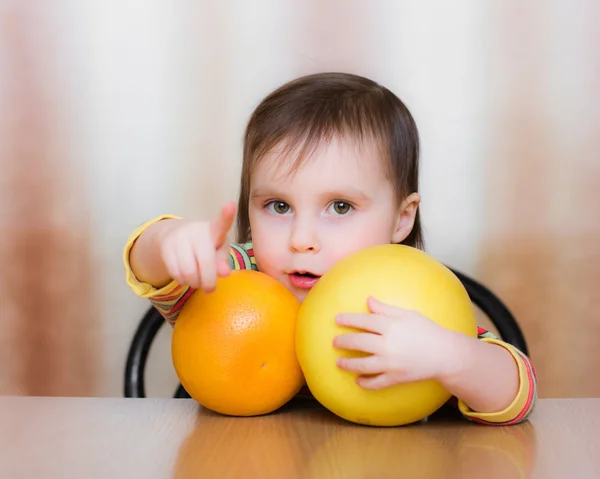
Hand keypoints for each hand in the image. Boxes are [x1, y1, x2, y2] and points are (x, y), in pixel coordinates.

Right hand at [156, 202, 236, 291]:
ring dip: (194, 283)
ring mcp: (180, 238)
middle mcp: (196, 231)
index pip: (221, 224)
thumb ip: (223, 261)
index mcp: (214, 230)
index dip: (226, 216)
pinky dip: (182, 281)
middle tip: (210, 288)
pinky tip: (185, 276)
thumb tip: (225, 272)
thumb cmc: (206, 245)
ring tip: (196, 280)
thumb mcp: (218, 251)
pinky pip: (176, 274)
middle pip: (205, 263)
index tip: (230, 205)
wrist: (174, 235)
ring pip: (189, 273)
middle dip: (209, 281)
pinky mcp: (165, 247)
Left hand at [333, 296, 456, 389]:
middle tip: (335, 342)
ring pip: (363, 365)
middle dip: (344, 342)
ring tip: (339, 363)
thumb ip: (386, 309)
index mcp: (391, 326)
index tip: (337, 319)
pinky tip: (358, 381)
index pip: (364, 321)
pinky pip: (377, 383)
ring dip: (348, 364)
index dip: (348, 319)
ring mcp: (391, 363)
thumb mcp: (408, 315)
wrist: (445, 354)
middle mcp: (388, 345)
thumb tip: (369, 300)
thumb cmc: (427, 331)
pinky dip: (366, 383)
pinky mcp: (396, 378)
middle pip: (359, 342)